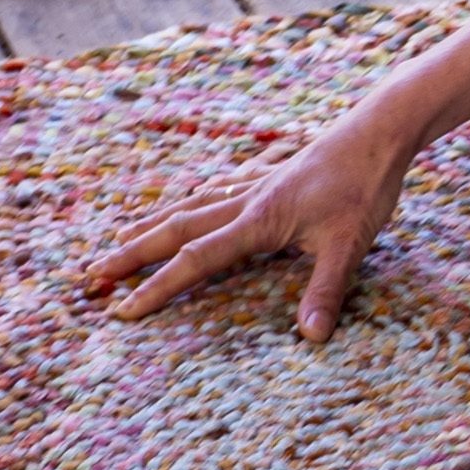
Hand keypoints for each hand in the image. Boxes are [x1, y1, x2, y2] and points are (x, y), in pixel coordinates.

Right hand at [80, 107, 411, 341]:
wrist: (377, 131)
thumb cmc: (365, 187)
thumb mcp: (350, 244)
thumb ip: (325, 290)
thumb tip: (310, 338)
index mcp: (258, 220)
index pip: (196, 259)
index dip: (158, 287)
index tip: (123, 309)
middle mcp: (245, 199)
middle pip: (176, 228)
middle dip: (132, 254)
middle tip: (92, 275)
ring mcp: (254, 182)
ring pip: (189, 204)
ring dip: (152, 224)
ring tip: (118, 236)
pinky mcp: (268, 173)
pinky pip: (215, 187)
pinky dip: (190, 198)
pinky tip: (186, 200)